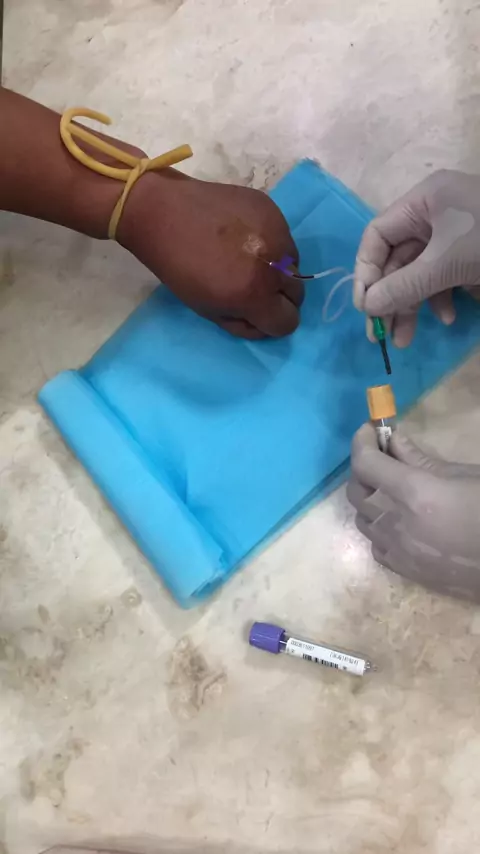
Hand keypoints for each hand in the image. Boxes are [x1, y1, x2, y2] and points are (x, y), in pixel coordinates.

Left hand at [118, 169, 302, 338]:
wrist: (163, 212)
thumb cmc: (178, 268)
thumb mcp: (207, 310)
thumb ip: (243, 323)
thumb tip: (265, 324)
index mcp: (254, 293)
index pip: (288, 322)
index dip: (273, 322)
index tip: (259, 313)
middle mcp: (274, 264)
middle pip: (298, 293)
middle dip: (279, 297)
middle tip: (254, 287)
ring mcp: (278, 232)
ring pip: (294, 264)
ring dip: (278, 269)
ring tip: (248, 258)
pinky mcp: (273, 209)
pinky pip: (284, 237)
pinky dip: (272, 243)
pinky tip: (244, 236)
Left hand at [347, 424, 479, 601]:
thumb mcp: (463, 475)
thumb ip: (420, 459)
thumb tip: (393, 440)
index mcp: (413, 493)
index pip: (365, 463)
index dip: (362, 442)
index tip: (369, 430)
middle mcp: (395, 523)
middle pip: (356, 491)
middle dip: (363, 469)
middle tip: (381, 457)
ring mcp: (397, 551)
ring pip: (362, 520)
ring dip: (368, 499)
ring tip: (389, 489)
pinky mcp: (405, 571)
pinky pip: (376, 545)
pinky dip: (378, 529)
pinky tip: (397, 522)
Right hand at [354, 170, 479, 345]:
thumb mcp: (446, 263)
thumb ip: (403, 286)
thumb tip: (367, 307)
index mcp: (424, 201)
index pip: (377, 236)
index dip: (366, 273)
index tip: (364, 309)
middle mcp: (435, 214)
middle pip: (398, 259)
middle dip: (390, 298)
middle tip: (381, 336)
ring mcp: (456, 234)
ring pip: (421, 273)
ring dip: (413, 306)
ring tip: (407, 339)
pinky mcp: (473, 254)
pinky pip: (446, 277)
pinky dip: (443, 299)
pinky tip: (451, 317)